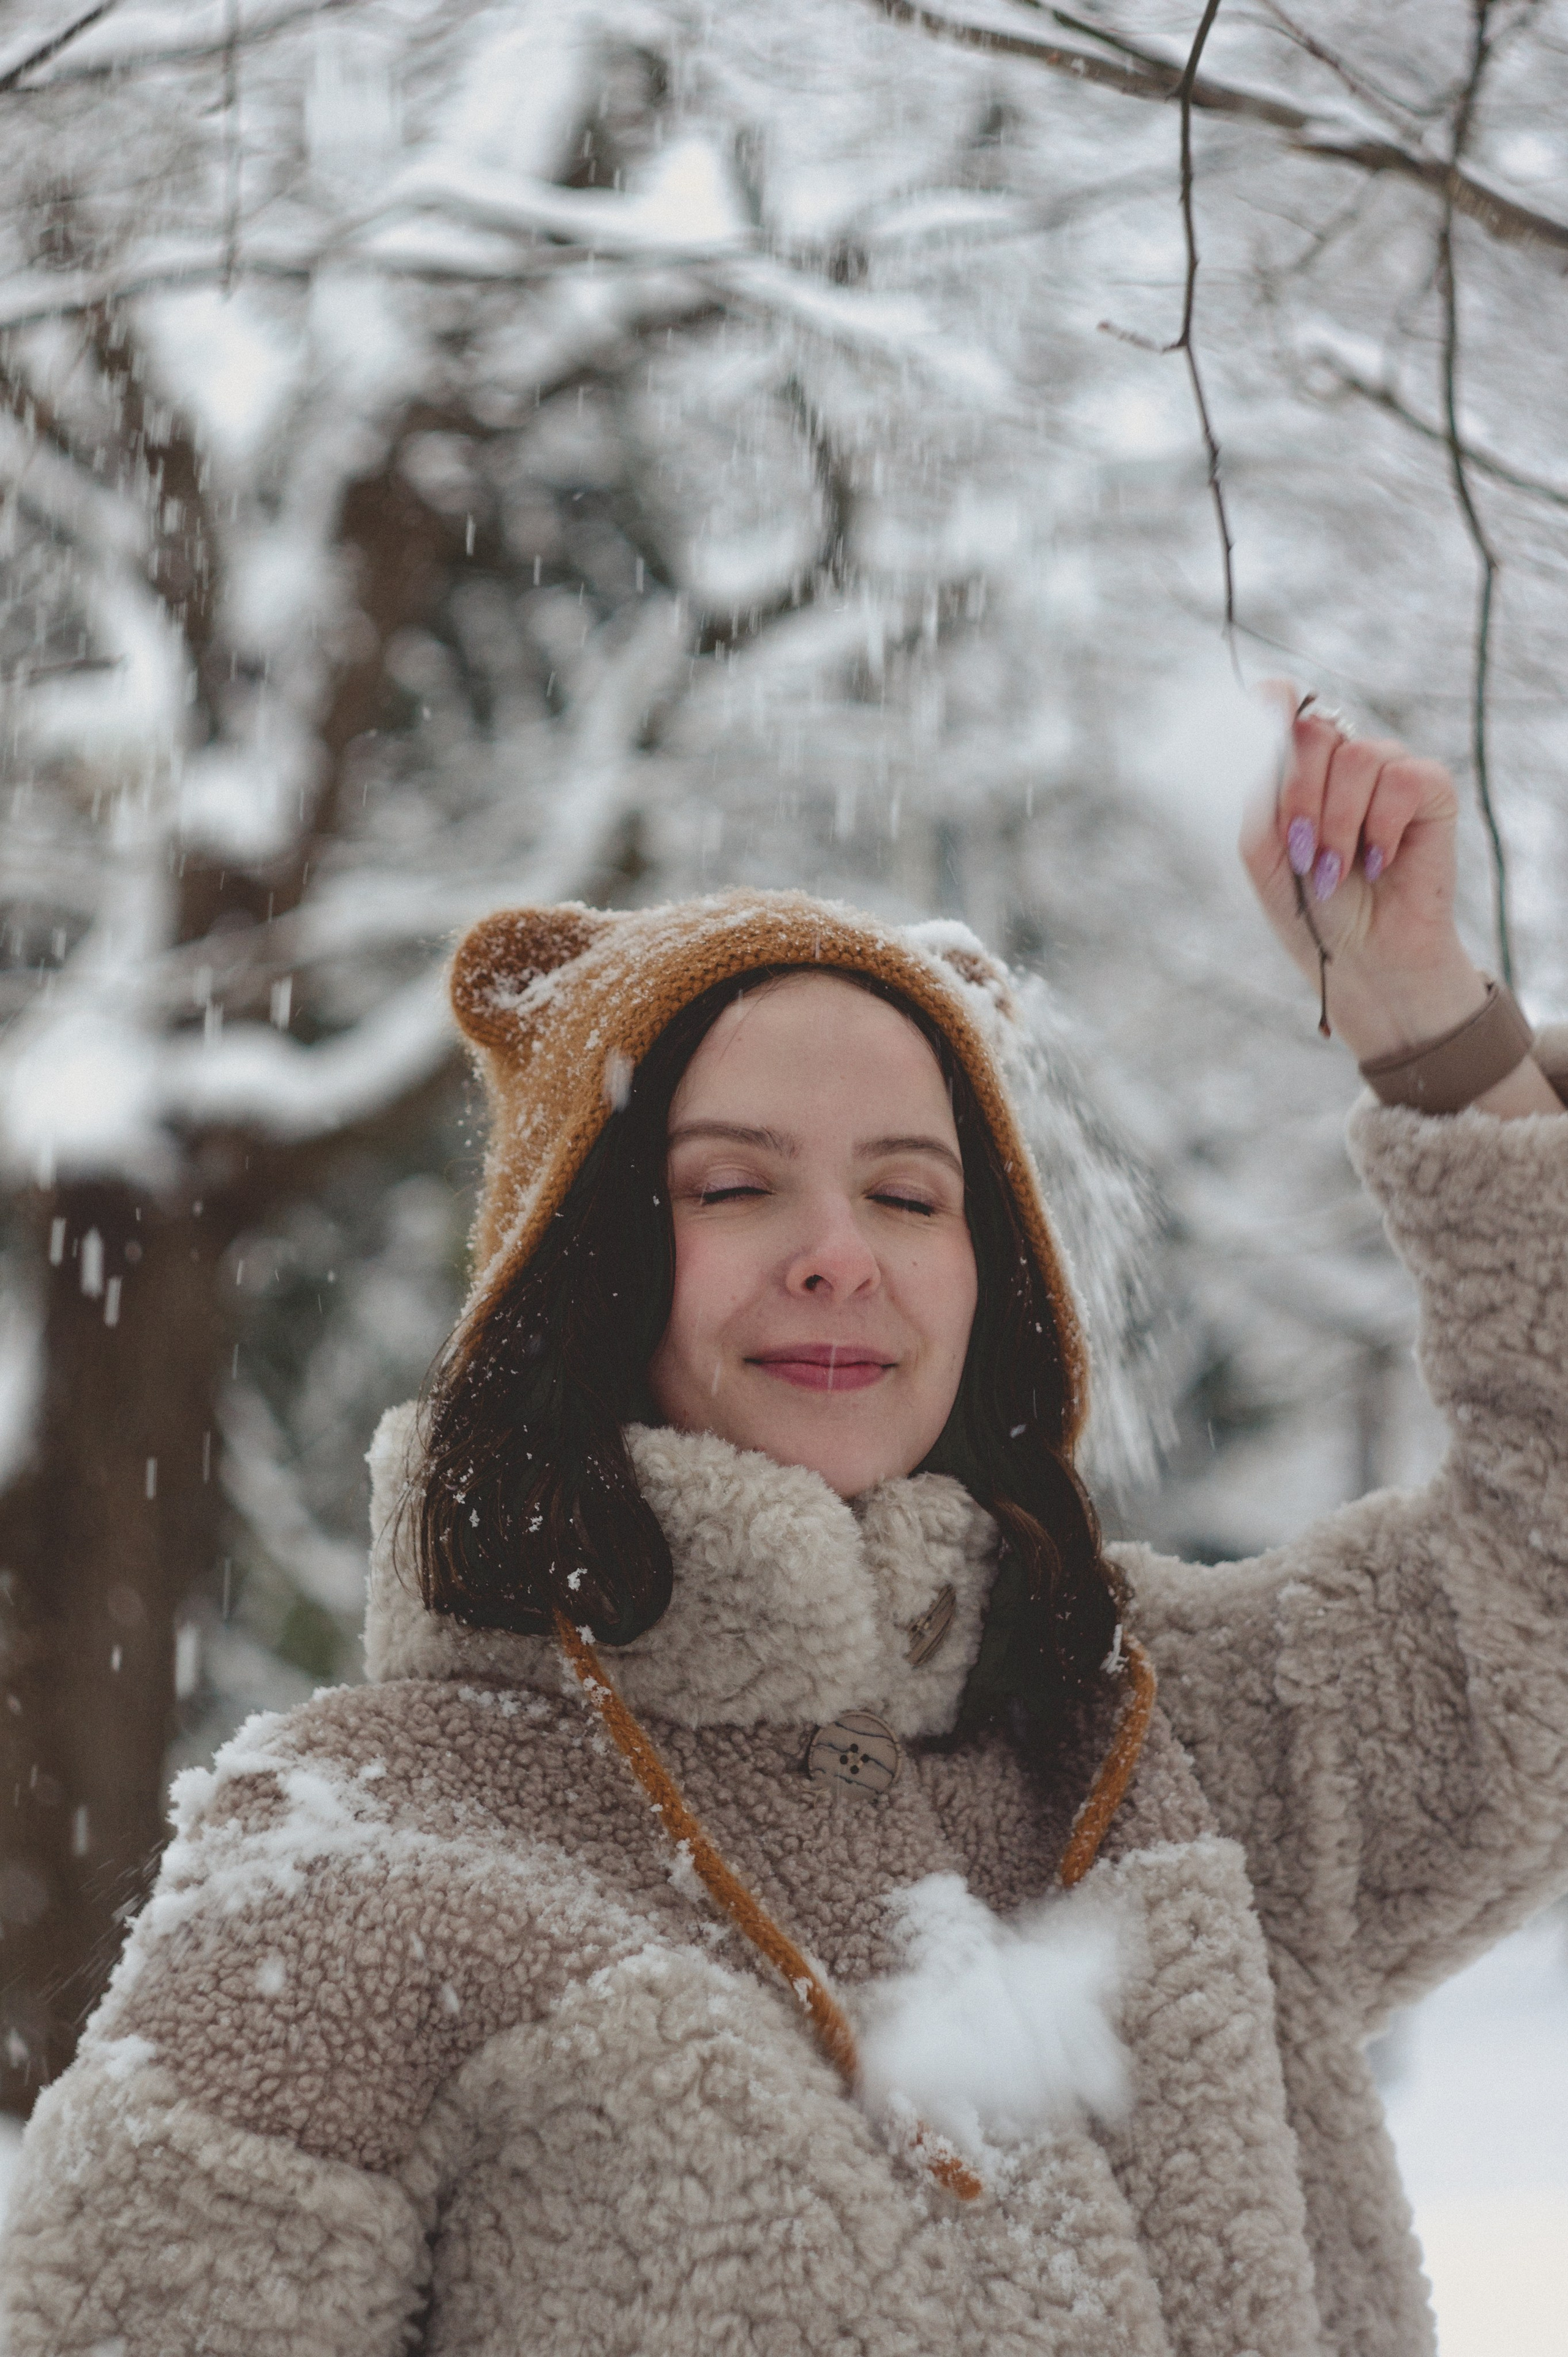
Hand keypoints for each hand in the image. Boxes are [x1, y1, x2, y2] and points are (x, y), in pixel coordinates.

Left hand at [1240, 685, 1490, 1062]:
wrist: (1360, 959)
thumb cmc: (1310, 908)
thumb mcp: (1264, 849)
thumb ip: (1258, 788)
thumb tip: (1265, 722)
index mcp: (1297, 769)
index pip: (1282, 707)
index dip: (1271, 704)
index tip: (1264, 715)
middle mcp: (1343, 761)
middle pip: (1315, 732)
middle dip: (1300, 795)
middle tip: (1304, 852)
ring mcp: (1388, 772)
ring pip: (1358, 756)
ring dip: (1338, 822)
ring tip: (1337, 870)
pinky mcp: (1430, 790)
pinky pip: (1402, 779)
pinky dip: (1381, 825)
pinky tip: (1378, 861)